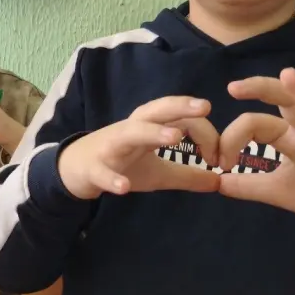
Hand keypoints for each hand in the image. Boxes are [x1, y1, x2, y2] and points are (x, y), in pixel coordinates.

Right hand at [58, 97, 220, 199]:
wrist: (74, 169)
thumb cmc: (120, 163)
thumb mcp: (158, 170)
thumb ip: (187, 175)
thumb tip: (220, 182)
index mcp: (147, 127)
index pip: (179, 119)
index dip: (204, 134)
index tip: (221, 159)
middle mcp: (130, 130)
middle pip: (154, 112)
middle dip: (178, 107)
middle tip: (204, 108)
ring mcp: (111, 147)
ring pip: (130, 133)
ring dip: (152, 133)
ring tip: (174, 137)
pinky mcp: (95, 168)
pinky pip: (103, 172)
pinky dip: (112, 178)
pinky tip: (123, 187)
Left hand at [220, 68, 294, 233]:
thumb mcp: (277, 190)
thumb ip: (248, 184)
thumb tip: (215, 182)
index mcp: (290, 134)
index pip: (255, 122)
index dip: (232, 137)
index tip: (217, 161)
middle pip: (287, 100)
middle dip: (263, 87)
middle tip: (234, 87)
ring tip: (289, 76)